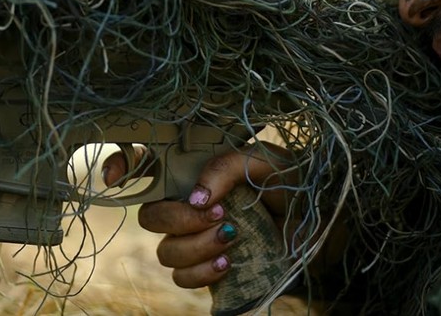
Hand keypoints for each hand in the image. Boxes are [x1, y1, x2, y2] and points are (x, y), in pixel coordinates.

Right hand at [102, 144, 293, 288]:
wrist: (324, 224)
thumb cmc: (295, 183)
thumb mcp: (265, 161)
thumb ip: (226, 167)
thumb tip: (195, 197)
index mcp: (197, 170)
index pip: (146, 164)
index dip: (122, 166)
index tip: (115, 179)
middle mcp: (191, 203)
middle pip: (150, 216)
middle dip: (177, 218)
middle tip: (216, 213)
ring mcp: (197, 238)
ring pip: (165, 250)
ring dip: (195, 246)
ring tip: (233, 237)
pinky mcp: (209, 268)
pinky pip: (183, 278)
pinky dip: (202, 272)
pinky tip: (229, 261)